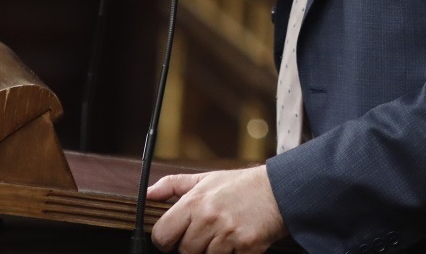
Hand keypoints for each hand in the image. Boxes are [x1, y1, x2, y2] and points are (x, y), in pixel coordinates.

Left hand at [147, 166, 284, 253]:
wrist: (279, 190)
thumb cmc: (240, 186)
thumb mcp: (206, 179)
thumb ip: (173, 185)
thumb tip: (147, 194)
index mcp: (195, 202)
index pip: (162, 234)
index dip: (166, 240)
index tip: (174, 239)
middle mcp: (209, 217)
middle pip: (184, 251)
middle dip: (194, 246)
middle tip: (208, 233)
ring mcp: (228, 234)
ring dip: (214, 251)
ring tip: (225, 235)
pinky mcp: (246, 246)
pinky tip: (238, 242)